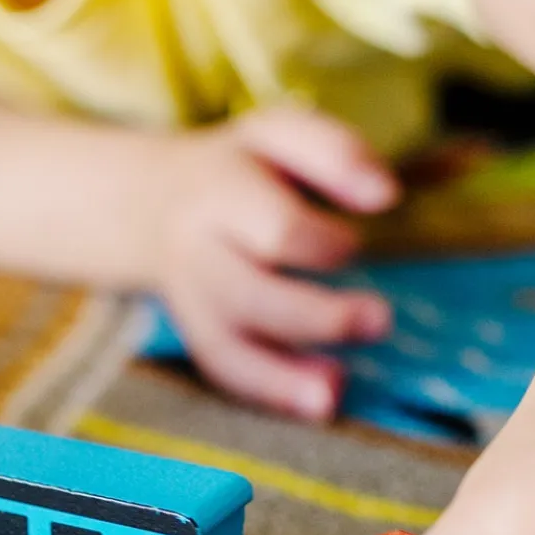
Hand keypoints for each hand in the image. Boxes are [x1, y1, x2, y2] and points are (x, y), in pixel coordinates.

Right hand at [146, 106, 399, 418]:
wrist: (150, 201)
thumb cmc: (240, 166)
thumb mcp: (280, 133)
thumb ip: (335, 150)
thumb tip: (385, 193)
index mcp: (219, 190)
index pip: (274, 228)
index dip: (324, 243)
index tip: (354, 244)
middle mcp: (196, 250)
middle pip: (249, 296)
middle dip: (318, 317)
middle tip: (381, 319)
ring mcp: (191, 300)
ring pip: (227, 347)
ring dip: (286, 376)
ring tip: (338, 389)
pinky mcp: (199, 334)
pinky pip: (227, 372)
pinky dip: (274, 393)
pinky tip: (323, 401)